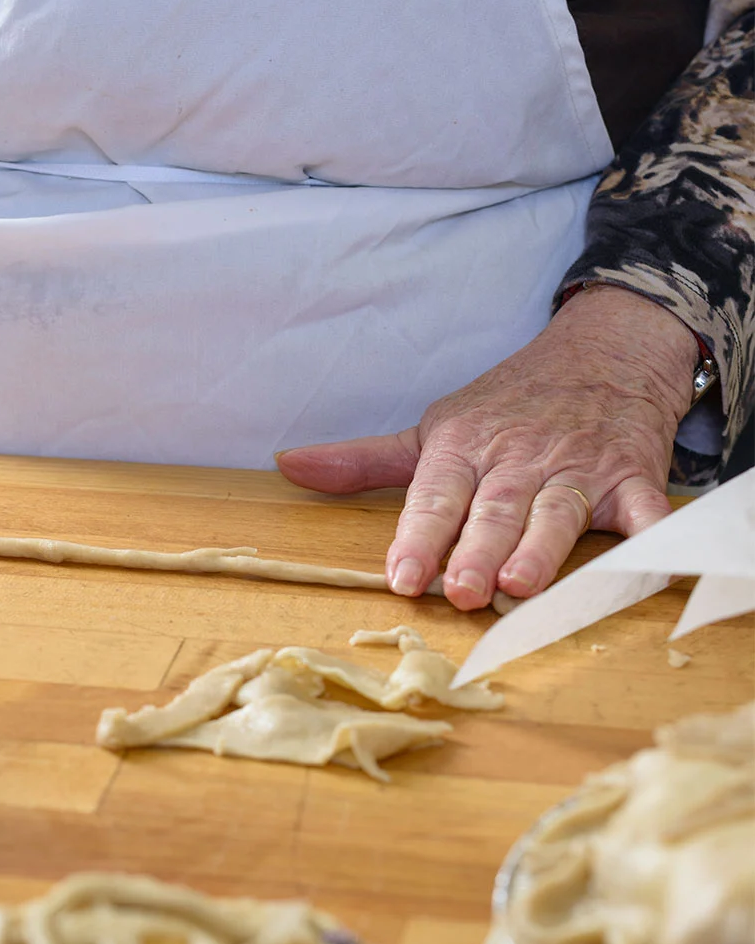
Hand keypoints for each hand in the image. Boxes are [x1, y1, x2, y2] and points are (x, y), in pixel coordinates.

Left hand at [276, 286, 698, 608]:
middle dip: (477, 551)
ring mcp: (579, 469)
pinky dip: (654, 536)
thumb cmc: (507, 405)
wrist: (605, 351)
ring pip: (558, 512)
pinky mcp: (635, 477)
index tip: (402, 575)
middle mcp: (518, 460)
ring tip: (521, 584)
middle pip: (495, 511)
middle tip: (461, 592)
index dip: (418, 536)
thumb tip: (289, 465)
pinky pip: (648, 509)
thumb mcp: (433, 429)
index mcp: (464, 450)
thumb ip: (366, 462)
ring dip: (542, 548)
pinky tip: (650, 562)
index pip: (435, 496)